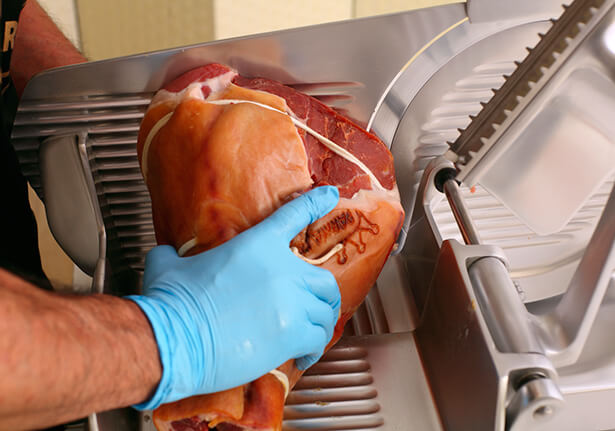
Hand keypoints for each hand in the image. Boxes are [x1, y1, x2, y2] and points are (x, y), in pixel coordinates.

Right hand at [128, 186, 340, 408]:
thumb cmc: (171, 303)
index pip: (294, 215)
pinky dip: (314, 349)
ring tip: (310, 334)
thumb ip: (172, 255)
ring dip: (320, 323)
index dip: (316, 202)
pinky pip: (318, 339)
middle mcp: (281, 270)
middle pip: (324, 279)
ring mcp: (290, 301)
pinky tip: (304, 356)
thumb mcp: (168, 266)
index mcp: (256, 245)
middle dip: (324, 295)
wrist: (174, 338)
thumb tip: (161, 253)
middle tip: (318, 305)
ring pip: (325, 311)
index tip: (330, 194)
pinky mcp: (291, 334)